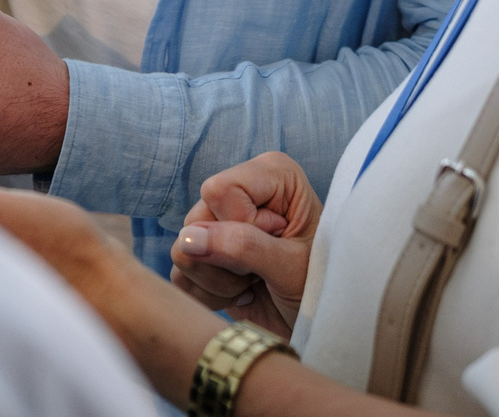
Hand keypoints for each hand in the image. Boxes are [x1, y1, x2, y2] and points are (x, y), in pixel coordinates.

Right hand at [171, 153, 317, 335]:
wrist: (317, 323)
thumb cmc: (318, 287)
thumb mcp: (291, 266)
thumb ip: (244, 246)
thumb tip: (188, 240)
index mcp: (270, 174)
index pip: (219, 191)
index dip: (240, 226)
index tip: (276, 244)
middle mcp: (240, 192)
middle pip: (196, 221)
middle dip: (228, 260)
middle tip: (264, 271)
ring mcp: (218, 224)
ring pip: (183, 250)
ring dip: (220, 282)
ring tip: (255, 283)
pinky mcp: (203, 255)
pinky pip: (180, 276)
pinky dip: (211, 296)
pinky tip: (241, 295)